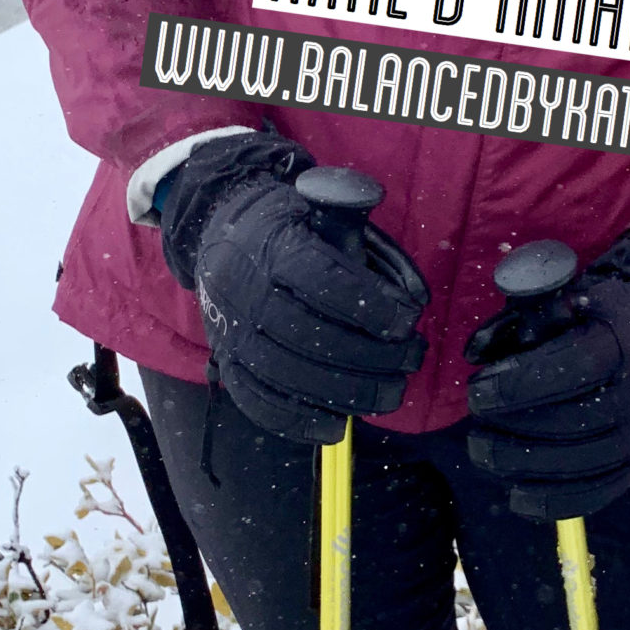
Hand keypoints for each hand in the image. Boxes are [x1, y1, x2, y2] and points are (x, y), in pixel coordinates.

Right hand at [160, 135, 428, 441]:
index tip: (409, 320)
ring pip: (290, 376)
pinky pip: (259, 402)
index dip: (373, 307)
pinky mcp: (226, 362)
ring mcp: (232, 332)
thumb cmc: (286, 223)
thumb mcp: (322, 205)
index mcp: (274, 247)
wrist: (217, 232)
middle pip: (313, 336)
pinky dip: (299, 421)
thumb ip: (368, 241)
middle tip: (412, 358)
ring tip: (391, 393)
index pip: (326, 282)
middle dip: (373, 356)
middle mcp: (247, 292)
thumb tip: (413, 293)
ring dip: (348, 393)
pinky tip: (337, 423)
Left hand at [465, 232, 629, 519]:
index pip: (575, 367)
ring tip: (485, 451)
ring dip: (526, 465)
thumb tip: (475, 351)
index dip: (522, 384)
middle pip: (577, 423)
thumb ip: (521, 319)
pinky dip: (556, 501)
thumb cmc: (605, 315)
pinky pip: (598, 492)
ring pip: (586, 464)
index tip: (479, 391)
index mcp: (625, 345)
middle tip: (477, 422)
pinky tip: (517, 496)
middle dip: (517, 428)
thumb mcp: (567, 299)